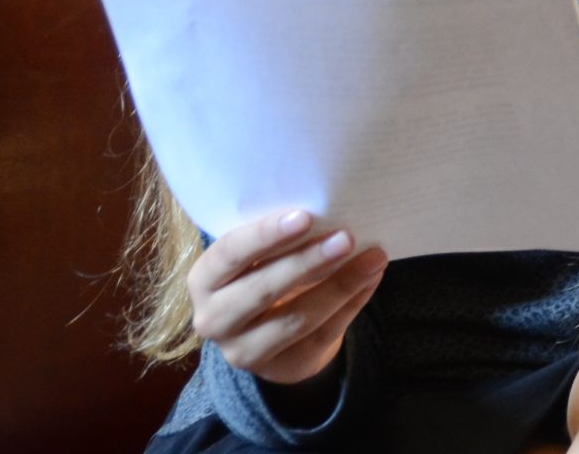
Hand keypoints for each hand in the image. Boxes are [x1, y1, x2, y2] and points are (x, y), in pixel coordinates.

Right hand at [186, 208, 386, 386]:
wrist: (271, 332)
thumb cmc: (266, 273)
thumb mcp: (261, 256)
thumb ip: (284, 238)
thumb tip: (336, 211)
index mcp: (204, 279)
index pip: (229, 254)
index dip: (265, 235)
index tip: (305, 216)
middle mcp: (214, 318)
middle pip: (261, 290)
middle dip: (307, 261)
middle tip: (346, 237)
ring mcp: (243, 350)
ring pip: (295, 319)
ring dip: (339, 286)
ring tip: (373, 259)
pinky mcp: (280, 368)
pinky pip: (322, 335)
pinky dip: (351, 304)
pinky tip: (371, 279)